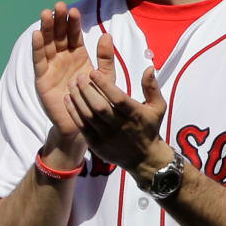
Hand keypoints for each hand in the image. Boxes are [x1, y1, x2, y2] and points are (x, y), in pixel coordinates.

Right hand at [30, 3, 93, 159]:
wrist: (85, 123)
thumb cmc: (96, 100)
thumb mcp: (105, 76)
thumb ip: (105, 57)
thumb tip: (106, 35)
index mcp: (78, 56)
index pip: (74, 35)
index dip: (73, 23)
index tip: (73, 10)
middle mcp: (62, 59)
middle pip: (58, 36)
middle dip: (58, 21)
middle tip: (58, 5)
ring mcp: (51, 68)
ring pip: (47, 44)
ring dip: (46, 29)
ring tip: (46, 14)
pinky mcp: (42, 79)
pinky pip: (39, 61)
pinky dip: (37, 48)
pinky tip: (37, 35)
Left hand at [65, 30, 168, 178]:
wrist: (143, 158)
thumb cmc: (149, 127)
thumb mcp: (158, 107)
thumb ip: (152, 87)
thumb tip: (149, 67)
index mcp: (135, 114)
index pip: (118, 98)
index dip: (104, 84)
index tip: (93, 72)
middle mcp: (120, 126)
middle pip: (99, 107)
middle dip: (87, 90)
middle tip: (78, 76)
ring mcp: (106, 136)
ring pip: (88, 116)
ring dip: (77, 99)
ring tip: (71, 85)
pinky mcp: (96, 143)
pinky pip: (81, 126)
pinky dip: (73, 112)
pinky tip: (67, 99)